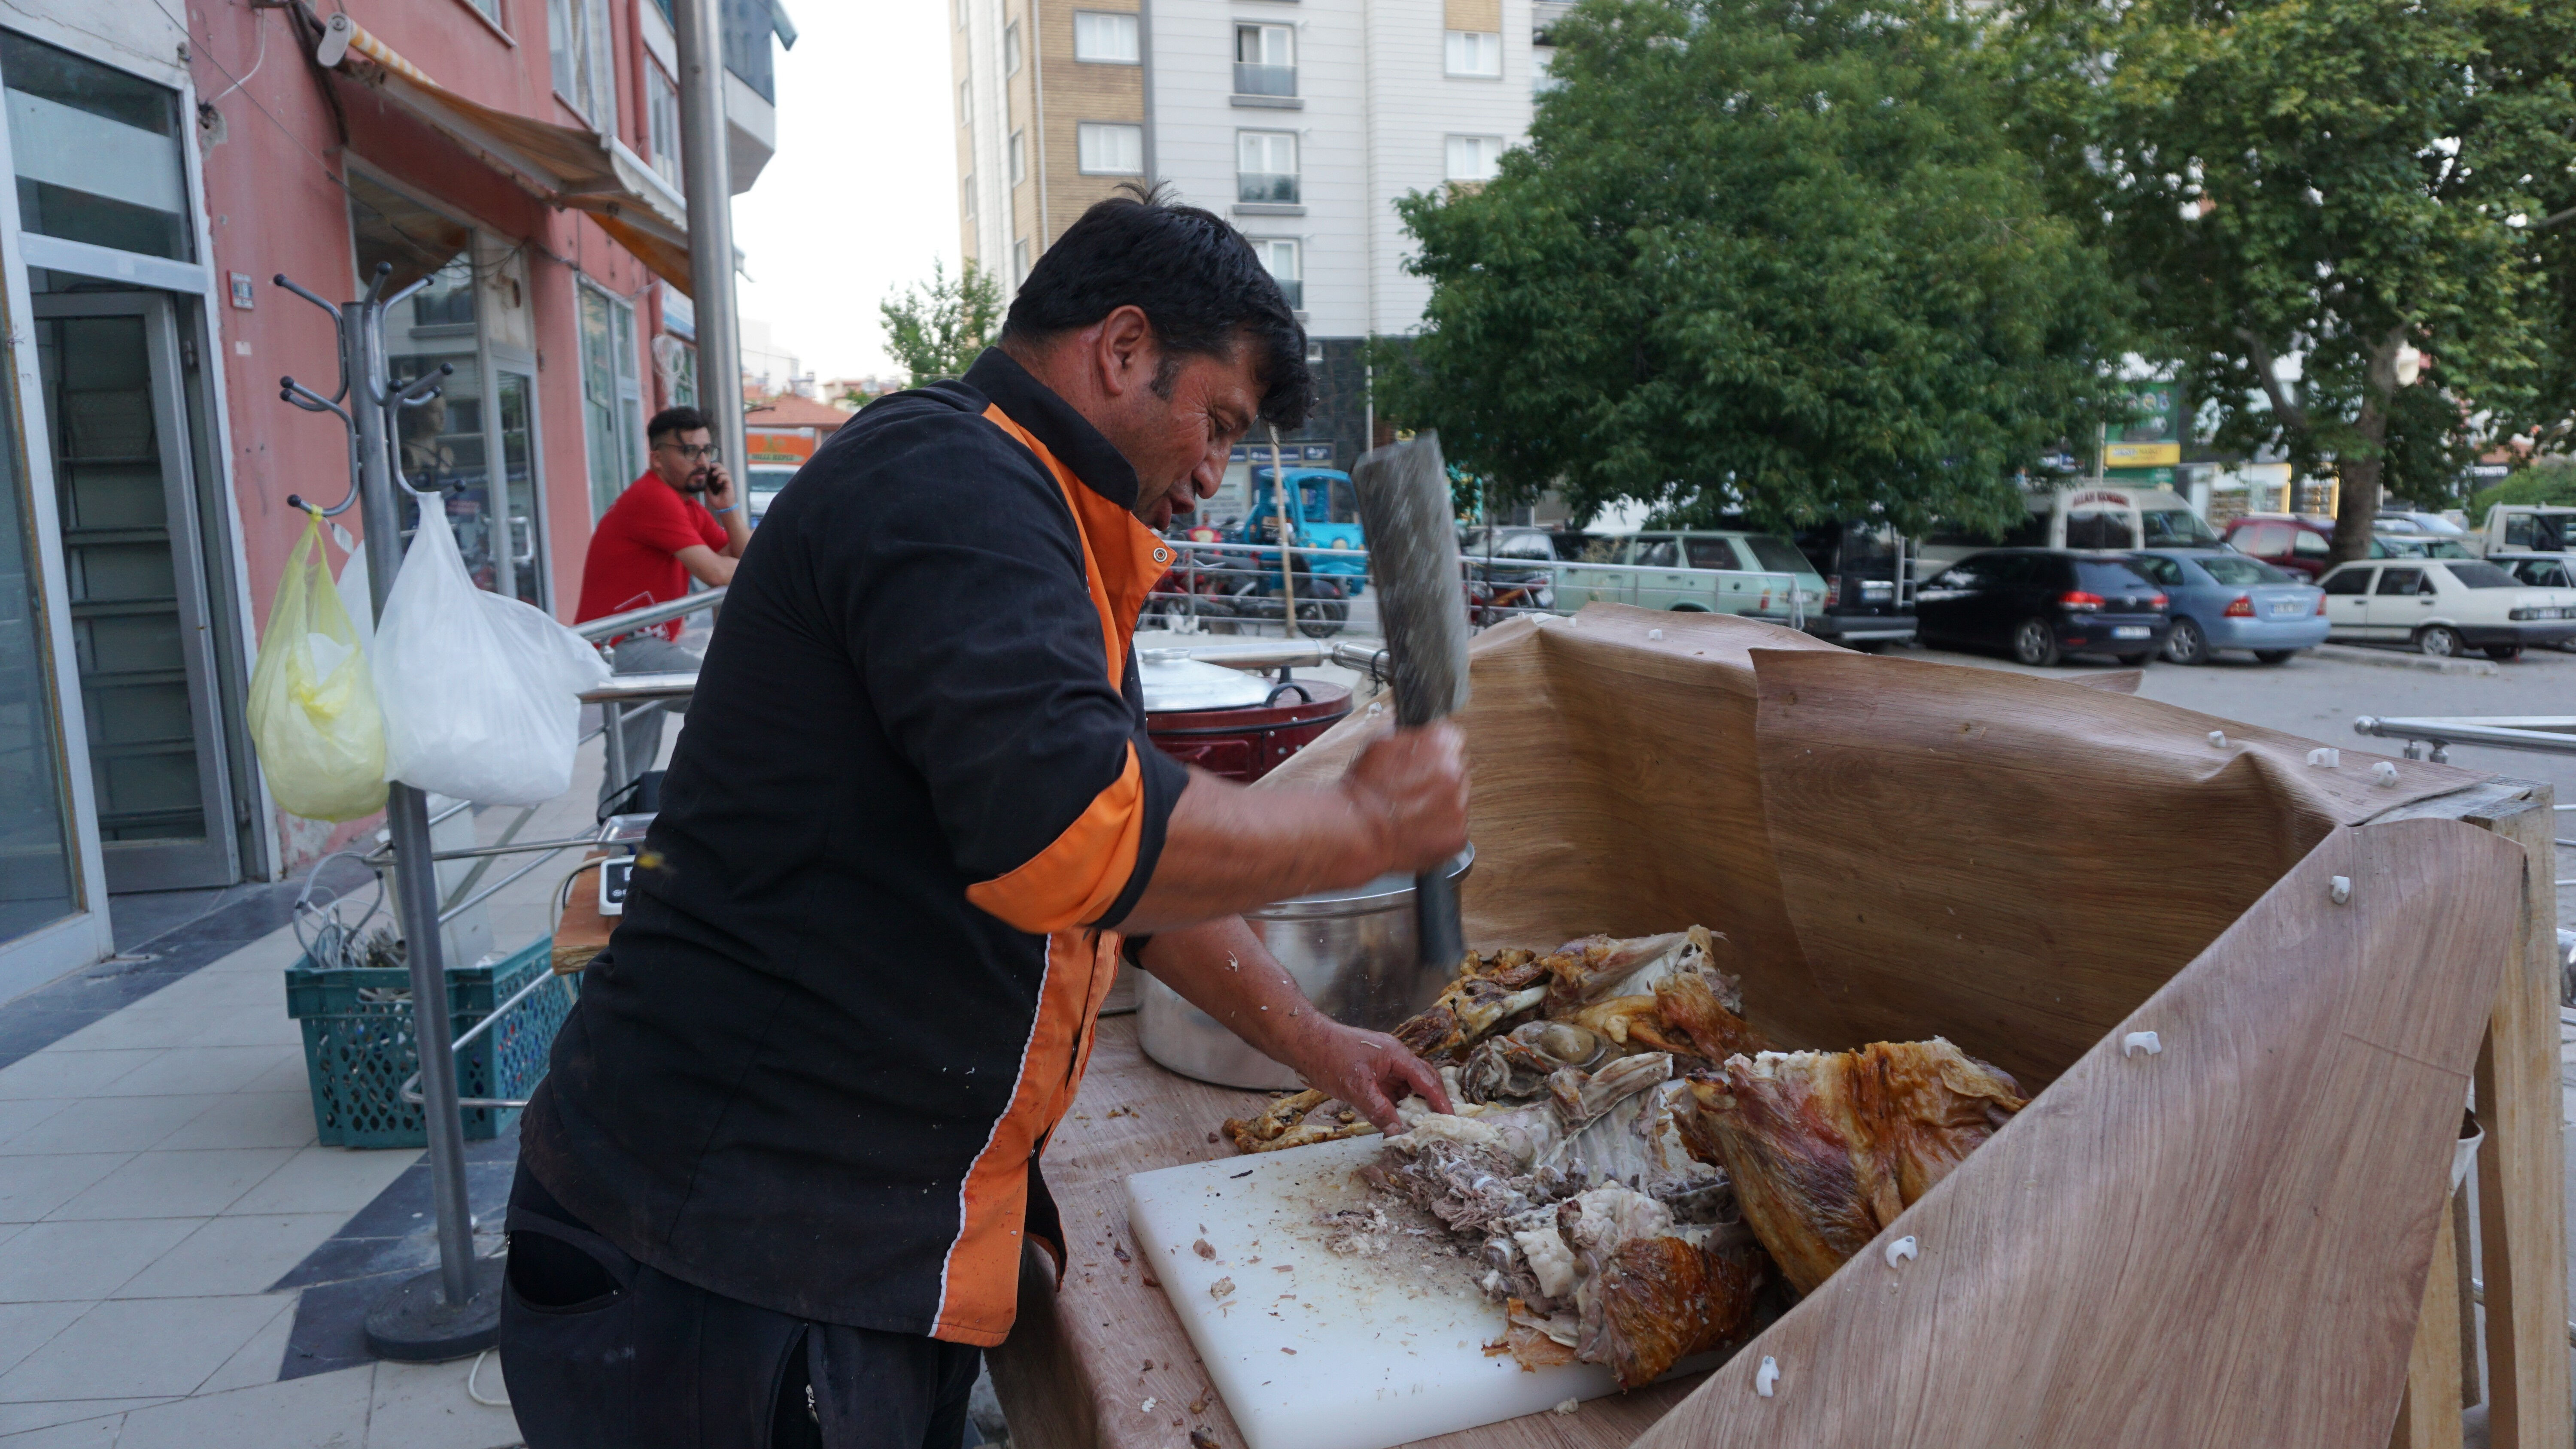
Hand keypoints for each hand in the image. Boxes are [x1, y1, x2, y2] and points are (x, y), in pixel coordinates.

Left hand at [702, 462, 734, 510]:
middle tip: (710, 466)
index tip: (703, 459)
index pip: (712, 468)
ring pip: (724, 469)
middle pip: (719, 466)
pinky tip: (718, 482)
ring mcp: (726, 480)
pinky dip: (721, 477)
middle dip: (714, 464)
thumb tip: (699, 476)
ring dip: (718, 470)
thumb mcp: (706, 491)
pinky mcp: (729, 483)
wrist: (723, 508)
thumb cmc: (716, 500)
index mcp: (715, 479)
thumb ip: (704, 484)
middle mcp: (721, 478)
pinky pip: (726, 476)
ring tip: (713, 474)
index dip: (708, 463)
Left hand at [1283, 1018, 1451, 1130]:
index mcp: (1397, 1055)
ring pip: (1405, 1090)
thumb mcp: (1356, 1086)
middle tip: (1437, 1127)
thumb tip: (1398, 1131)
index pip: (1427, 1079)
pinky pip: (1389, 1093)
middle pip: (1422, 1082)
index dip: (1440, 1101)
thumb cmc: (1328, 1056)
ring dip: (1410, 1108)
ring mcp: (1382, 1068)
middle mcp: (1394, 1060)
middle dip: (1430, 1104)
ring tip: (1416, 1131)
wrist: (1303, 1043)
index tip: (1450, 1119)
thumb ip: (1379, 1109)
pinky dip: (1393, 1108)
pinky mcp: (1370, 1076)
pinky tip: (1393, 1123)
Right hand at [1338, 722, 1469, 876]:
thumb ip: (1414, 736)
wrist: (1357, 830)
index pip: (1454, 738)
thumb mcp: (1381, 744)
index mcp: (1440, 745)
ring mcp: (1459, 806)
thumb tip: (1426, 735)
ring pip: (1457, 799)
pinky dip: (1441, 828)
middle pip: (1458, 769)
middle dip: (1440, 776)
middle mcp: (1455, 773)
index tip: (1428, 760)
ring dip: (1442, 802)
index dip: (1437, 750)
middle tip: (1414, 788)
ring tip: (1413, 809)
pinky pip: (1455, 826)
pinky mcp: (1458, 834)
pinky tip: (1419, 826)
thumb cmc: (1364, 790)